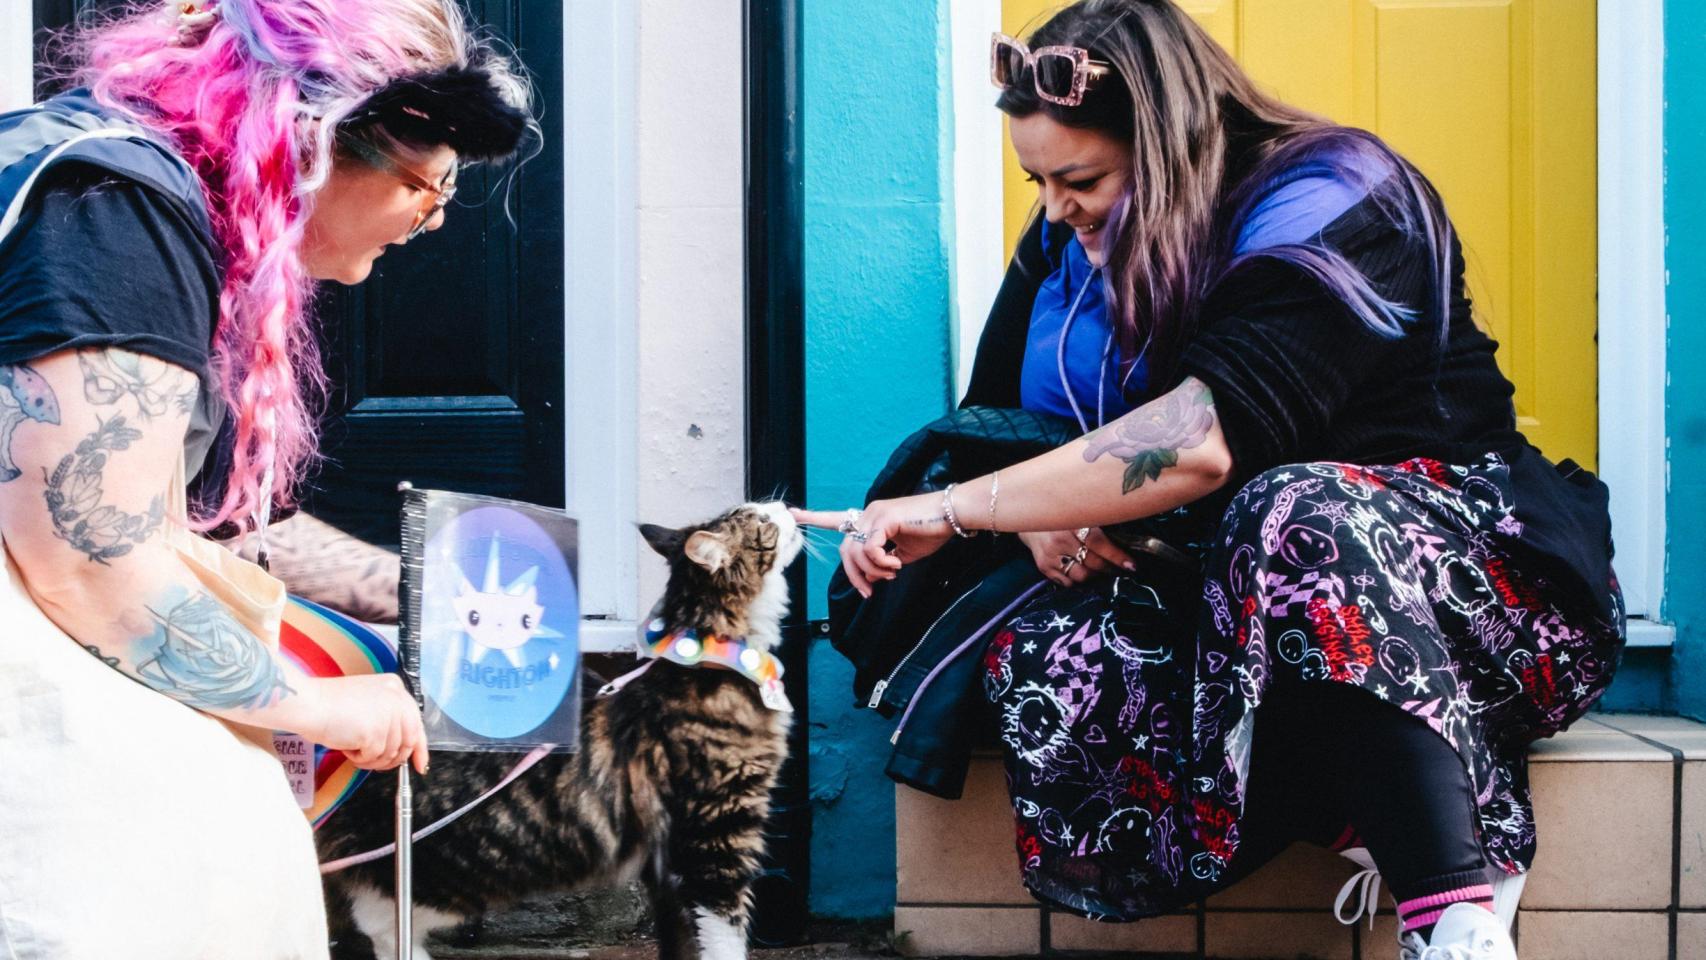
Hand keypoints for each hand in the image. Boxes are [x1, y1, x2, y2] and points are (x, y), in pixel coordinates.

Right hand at [292, 674, 428, 774]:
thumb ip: (387, 717)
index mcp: (395, 688)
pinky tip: (347, 747)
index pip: (417, 722)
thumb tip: (400, 744)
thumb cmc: (329, 703)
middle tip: (379, 763)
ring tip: (354, 749)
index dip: (420, 747)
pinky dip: (359, 759)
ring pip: (391, 753)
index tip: (420, 764)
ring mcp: (388, 715)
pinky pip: (373, 758)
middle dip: (394, 759)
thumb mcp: (367, 702)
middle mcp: (396, 699)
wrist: (308, 703)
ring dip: (372, 759)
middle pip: (409, 741)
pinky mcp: (376, 732)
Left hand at [792, 491, 952, 598]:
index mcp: (870, 519)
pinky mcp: (885, 517)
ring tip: (892, 574)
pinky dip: (880, 562)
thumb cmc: (932, 531)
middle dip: (854, 575)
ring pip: (856, 551)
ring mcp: (875, 513)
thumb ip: (884, 561)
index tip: (792, 514)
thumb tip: (870, 577)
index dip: (814, 518)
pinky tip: (896, 565)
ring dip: (872, 571)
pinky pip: (870, 548)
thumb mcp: (903, 553)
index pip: (837, 518)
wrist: (953, 515)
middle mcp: (868, 513)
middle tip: (869, 592)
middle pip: (846, 549)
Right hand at [1019, 527, 1134, 587]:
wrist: (1028, 519)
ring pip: (1081, 576)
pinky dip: (1078, 579)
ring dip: (1094, 575)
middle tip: (1118, 569)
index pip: (1097, 543)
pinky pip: (1068, 582)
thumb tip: (1123, 542)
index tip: (1131, 566)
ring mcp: (1050, 555)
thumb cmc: (1060, 516)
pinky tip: (1081, 571)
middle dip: (1109, 568)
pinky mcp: (1044, 566)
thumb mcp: (1077, 515)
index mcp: (1071, 522)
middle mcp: (1059, 540)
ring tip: (1099, 570)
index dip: (1116, 556)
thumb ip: (1095, 526)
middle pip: (1091, 562)